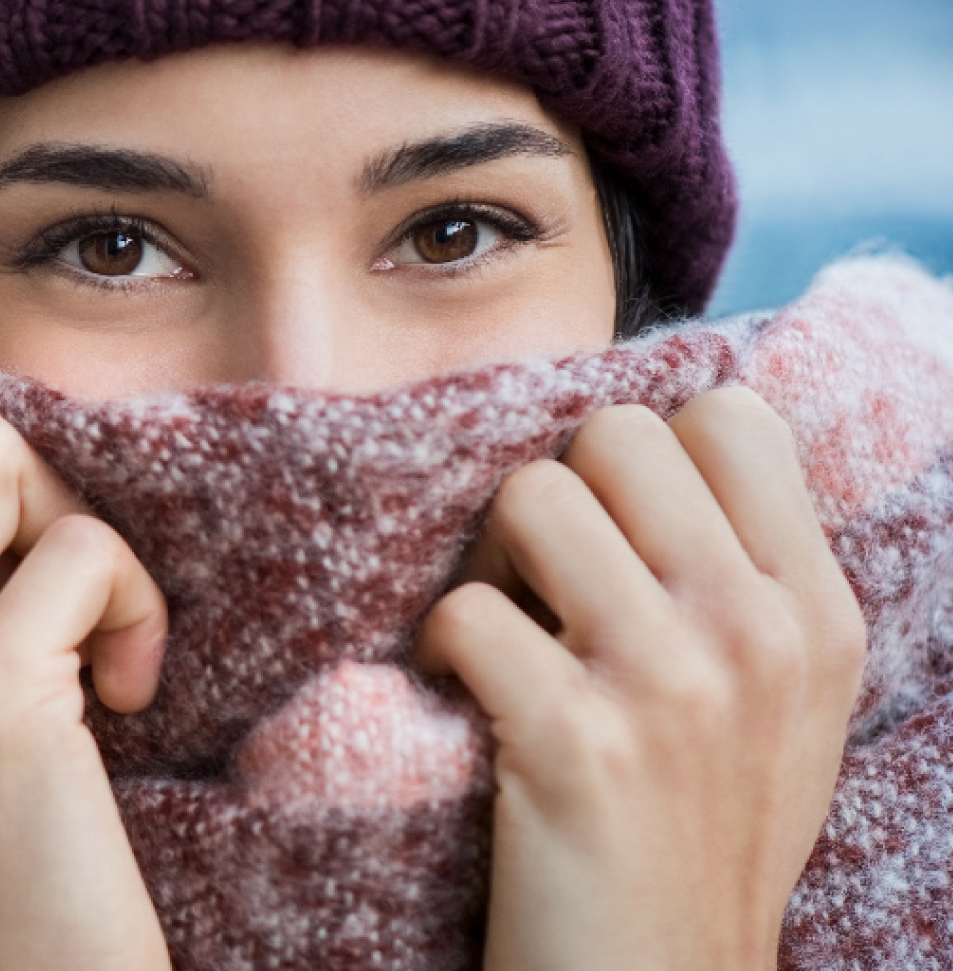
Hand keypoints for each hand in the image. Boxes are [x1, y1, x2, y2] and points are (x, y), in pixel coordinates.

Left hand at [415, 388, 866, 970]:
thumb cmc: (697, 836)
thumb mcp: (780, 704)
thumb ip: (742, 579)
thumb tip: (656, 447)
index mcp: (815, 612)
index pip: (730, 416)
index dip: (643, 456)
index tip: (613, 534)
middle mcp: (757, 632)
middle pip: (614, 436)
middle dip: (555, 494)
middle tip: (536, 584)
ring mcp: (671, 683)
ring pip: (531, 498)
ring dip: (486, 563)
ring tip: (498, 639)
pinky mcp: (576, 742)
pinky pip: (465, 611)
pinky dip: (436, 650)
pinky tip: (457, 702)